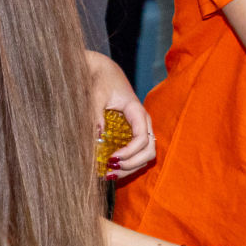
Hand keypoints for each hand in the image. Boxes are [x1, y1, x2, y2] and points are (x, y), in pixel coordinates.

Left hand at [83, 51, 155, 176]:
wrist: (103, 71)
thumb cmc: (101, 80)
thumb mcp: (96, 94)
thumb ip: (95, 113)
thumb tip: (98, 134)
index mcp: (137, 112)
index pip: (143, 138)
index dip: (129, 153)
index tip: (111, 158)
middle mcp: (143, 122)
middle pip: (149, 151)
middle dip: (132, 164)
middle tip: (111, 168)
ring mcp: (140, 129)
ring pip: (146, 156)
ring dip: (131, 168)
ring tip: (110, 174)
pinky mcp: (133, 134)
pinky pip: (138, 154)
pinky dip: (127, 165)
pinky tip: (110, 169)